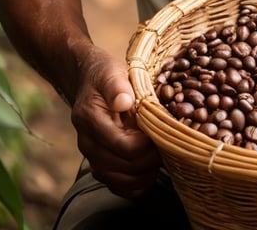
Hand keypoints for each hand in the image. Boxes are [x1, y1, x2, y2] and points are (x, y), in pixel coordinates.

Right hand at [70, 45, 160, 197]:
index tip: (163, 132)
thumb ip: (117, 86)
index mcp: (89, 119)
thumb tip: (124, 102)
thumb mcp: (111, 71)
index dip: (147, 145)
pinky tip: (150, 170)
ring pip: (120, 181)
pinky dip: (136, 184)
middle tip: (169, 144)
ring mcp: (92, 157)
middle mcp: (87, 143)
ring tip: (161, 156)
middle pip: (124, 167)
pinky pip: (118, 186)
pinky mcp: (99, 165)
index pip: (122, 145)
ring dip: (145, 174)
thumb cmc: (105, 74)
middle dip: (151, 159)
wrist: (89, 81)